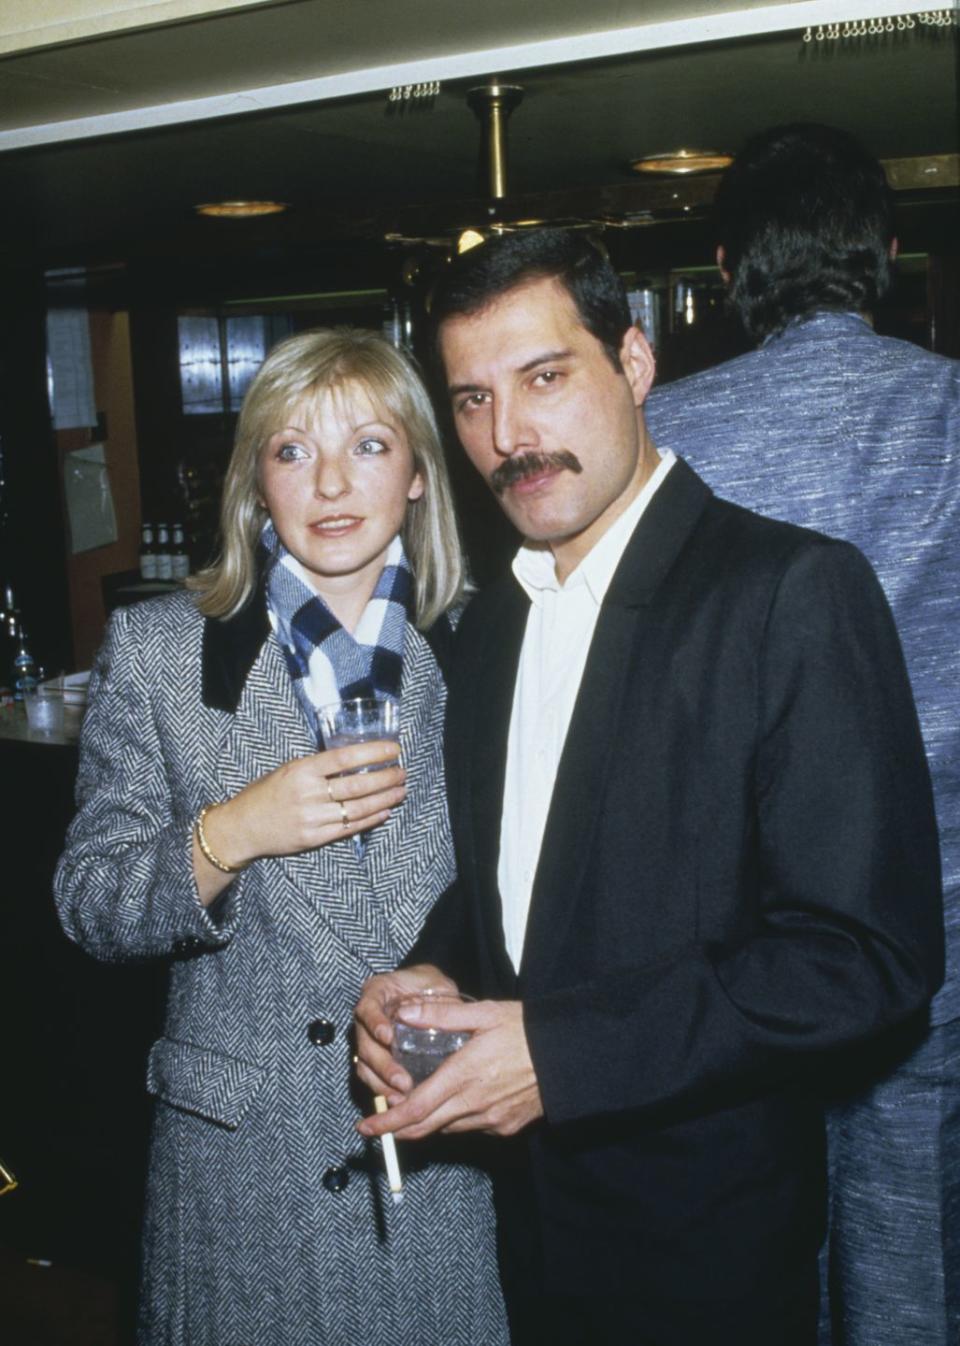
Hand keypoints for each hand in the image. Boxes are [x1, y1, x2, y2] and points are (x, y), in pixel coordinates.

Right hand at [193, 740, 404, 904]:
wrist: (242, 827)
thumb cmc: (265, 794)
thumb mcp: (288, 770)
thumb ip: (317, 766)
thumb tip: (353, 759)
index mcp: (301, 770)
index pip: (344, 758)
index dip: (373, 753)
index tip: (393, 750)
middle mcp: (308, 794)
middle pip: (357, 785)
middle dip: (385, 778)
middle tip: (402, 772)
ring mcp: (312, 818)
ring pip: (358, 808)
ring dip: (384, 799)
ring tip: (400, 791)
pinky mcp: (315, 838)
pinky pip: (349, 828)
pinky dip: (370, 819)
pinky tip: (384, 811)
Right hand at [354, 964, 457, 1099]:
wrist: (424, 991)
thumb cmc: (429, 985)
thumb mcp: (437, 984)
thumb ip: (441, 1000)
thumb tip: (450, 1017)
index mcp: (376, 993)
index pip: (368, 1008)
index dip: (375, 1023)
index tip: (387, 1037)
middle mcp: (366, 1018)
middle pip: (364, 1043)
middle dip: (382, 1065)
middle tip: (402, 1081)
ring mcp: (367, 1039)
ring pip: (365, 1064)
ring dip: (381, 1083)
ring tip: (401, 1098)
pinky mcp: (374, 1059)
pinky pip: (372, 1077)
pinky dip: (383, 1090)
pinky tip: (399, 1101)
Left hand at [356, 998, 543, 1140]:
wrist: (569, 1056)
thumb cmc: (526, 1030)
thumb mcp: (484, 1014)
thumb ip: (440, 1016)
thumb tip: (404, 1013)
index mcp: (464, 1075)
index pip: (415, 1109)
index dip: (387, 1121)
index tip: (365, 1126)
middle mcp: (474, 1104)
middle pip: (425, 1127)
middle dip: (397, 1128)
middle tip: (378, 1124)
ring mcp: (491, 1120)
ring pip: (447, 1128)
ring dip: (427, 1120)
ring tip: (417, 1102)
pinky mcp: (505, 1127)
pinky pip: (470, 1128)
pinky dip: (456, 1118)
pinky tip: (458, 1100)